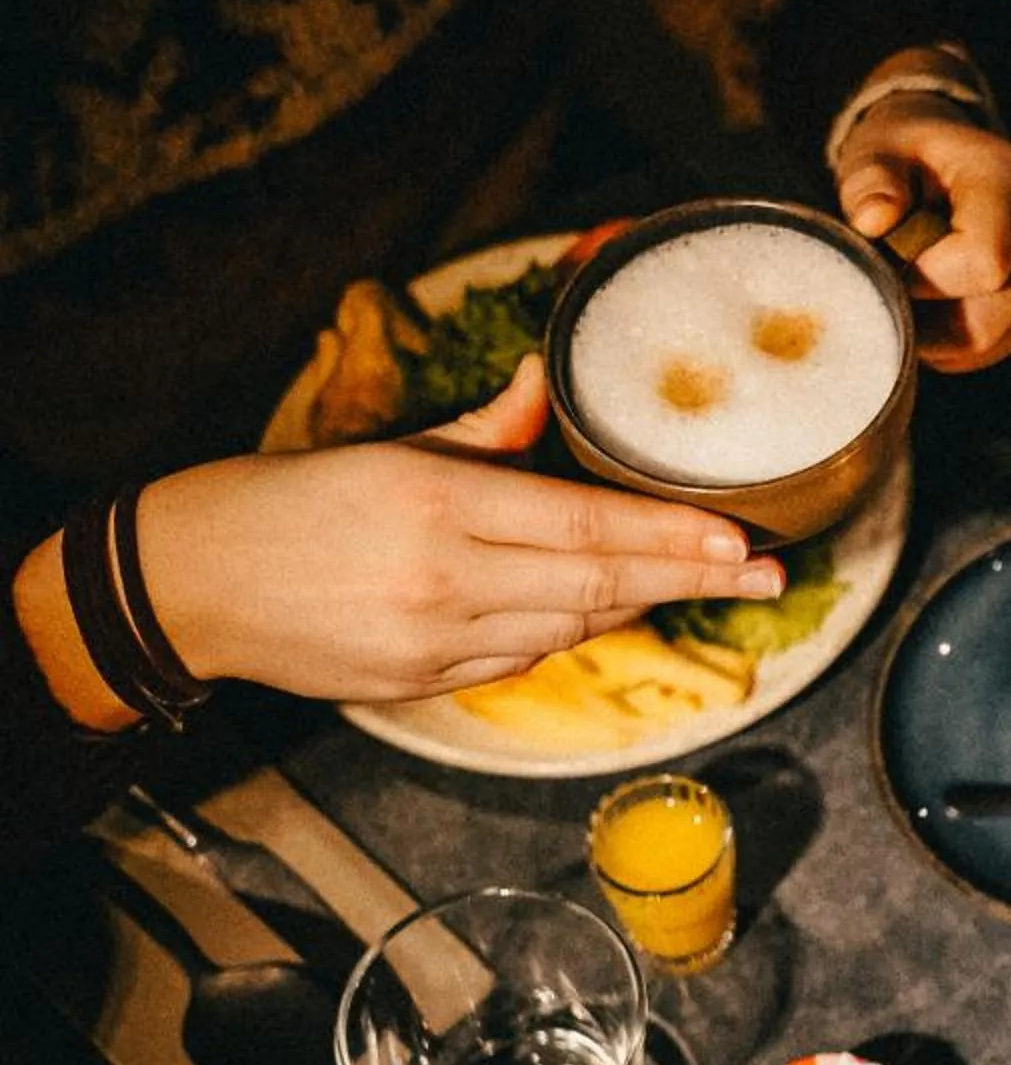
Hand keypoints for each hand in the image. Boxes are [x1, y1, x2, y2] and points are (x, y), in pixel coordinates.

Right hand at [138, 358, 785, 698]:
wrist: (188, 586)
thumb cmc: (288, 500)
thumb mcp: (387, 449)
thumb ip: (486, 430)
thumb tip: (546, 380)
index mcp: (439, 505)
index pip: (587, 523)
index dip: (672, 535)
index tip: (740, 540)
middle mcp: (447, 579)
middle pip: (600, 582)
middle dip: (692, 578)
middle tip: (769, 573)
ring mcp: (438, 642)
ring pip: (572, 625)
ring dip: (638, 601)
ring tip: (698, 579)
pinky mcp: (425, 684)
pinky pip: (526, 657)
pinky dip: (569, 630)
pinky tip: (600, 606)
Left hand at [833, 84, 1010, 372]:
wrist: (948, 164)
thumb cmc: (906, 158)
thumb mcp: (874, 151)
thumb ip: (868, 182)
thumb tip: (873, 220)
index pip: (982, 264)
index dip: (922, 275)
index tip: (890, 251)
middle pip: (983, 321)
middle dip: (924, 310)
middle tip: (893, 271)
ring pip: (984, 343)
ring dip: (932, 329)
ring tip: (915, 279)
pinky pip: (989, 351)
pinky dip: (949, 337)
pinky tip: (936, 295)